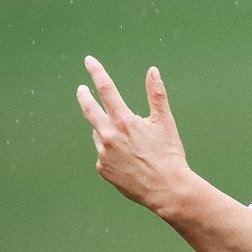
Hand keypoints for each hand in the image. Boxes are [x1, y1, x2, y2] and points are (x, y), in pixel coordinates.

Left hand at [76, 56, 189, 213]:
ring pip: (99, 134)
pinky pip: (103, 155)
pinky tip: (127, 161)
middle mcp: (109, 136)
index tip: (88, 61)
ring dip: (106, 131)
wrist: (167, 190)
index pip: (106, 89)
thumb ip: (157, 95)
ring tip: (128, 142)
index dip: (96, 72)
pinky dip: (111, 152)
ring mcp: (103, 154)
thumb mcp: (165, 122)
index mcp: (124, 121)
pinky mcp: (103, 169)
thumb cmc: (169, 155)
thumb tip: (152, 70)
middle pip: (89, 109)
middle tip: (82, 90)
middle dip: (84, 96)